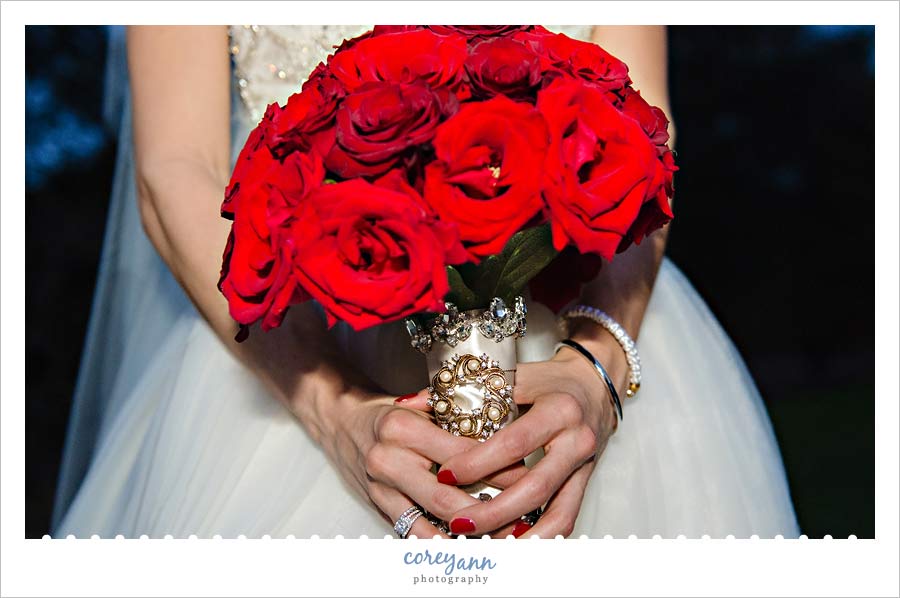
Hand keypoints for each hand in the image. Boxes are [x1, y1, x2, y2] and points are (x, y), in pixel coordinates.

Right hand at [321, 387, 525, 537]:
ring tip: (501, 538)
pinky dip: (441, 541)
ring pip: (432, 519)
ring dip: (468, 533)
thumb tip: (503, 440)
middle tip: (520, 515)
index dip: (496, 469)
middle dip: (488, 509)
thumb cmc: (386, 413)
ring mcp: (381, 487)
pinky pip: (413, 531)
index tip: (524, 478)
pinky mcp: (378, 505)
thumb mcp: (419, 405)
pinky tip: (466, 545)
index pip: (461, 454)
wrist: (340, 422)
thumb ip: (455, 420)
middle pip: (447, 496)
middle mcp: (388, 460)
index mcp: (403, 428)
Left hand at [432, 335, 624, 537]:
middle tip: (458, 520)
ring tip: (482, 542)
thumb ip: (459, 391)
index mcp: (558, 410)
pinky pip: (566, 518)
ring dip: (518, 532)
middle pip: (535, 486)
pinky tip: (511, 543)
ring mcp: (584, 466)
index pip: (514, 442)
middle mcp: (577, 440)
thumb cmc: (547, 379)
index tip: (445, 473)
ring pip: (555, 512)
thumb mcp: (510, 375)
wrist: (594, 383)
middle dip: (494, 510)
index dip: (478, 462)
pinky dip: (540, 537)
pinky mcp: (585, 482)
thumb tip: (407, 402)